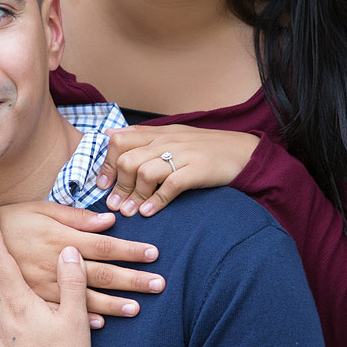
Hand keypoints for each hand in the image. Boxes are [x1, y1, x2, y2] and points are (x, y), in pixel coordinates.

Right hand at [0, 201, 164, 327]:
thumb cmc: (9, 222)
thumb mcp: (41, 211)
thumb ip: (75, 218)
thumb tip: (109, 220)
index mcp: (60, 240)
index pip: (105, 246)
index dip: (131, 250)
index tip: (154, 254)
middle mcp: (55, 266)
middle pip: (102, 275)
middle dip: (133, 280)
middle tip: (160, 284)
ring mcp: (44, 288)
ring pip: (85, 299)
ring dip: (113, 304)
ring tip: (136, 308)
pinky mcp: (31, 303)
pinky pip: (60, 315)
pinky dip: (80, 321)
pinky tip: (100, 324)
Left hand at [96, 125, 258, 215]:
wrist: (244, 152)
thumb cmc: (205, 148)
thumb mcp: (172, 135)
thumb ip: (141, 136)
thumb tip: (108, 133)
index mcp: (158, 133)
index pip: (119, 141)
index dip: (107, 165)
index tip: (103, 185)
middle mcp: (167, 141)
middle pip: (128, 160)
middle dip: (118, 186)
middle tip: (115, 206)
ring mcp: (183, 154)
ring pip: (145, 173)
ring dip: (134, 197)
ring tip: (130, 213)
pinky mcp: (198, 169)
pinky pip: (171, 185)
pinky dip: (157, 201)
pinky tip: (150, 212)